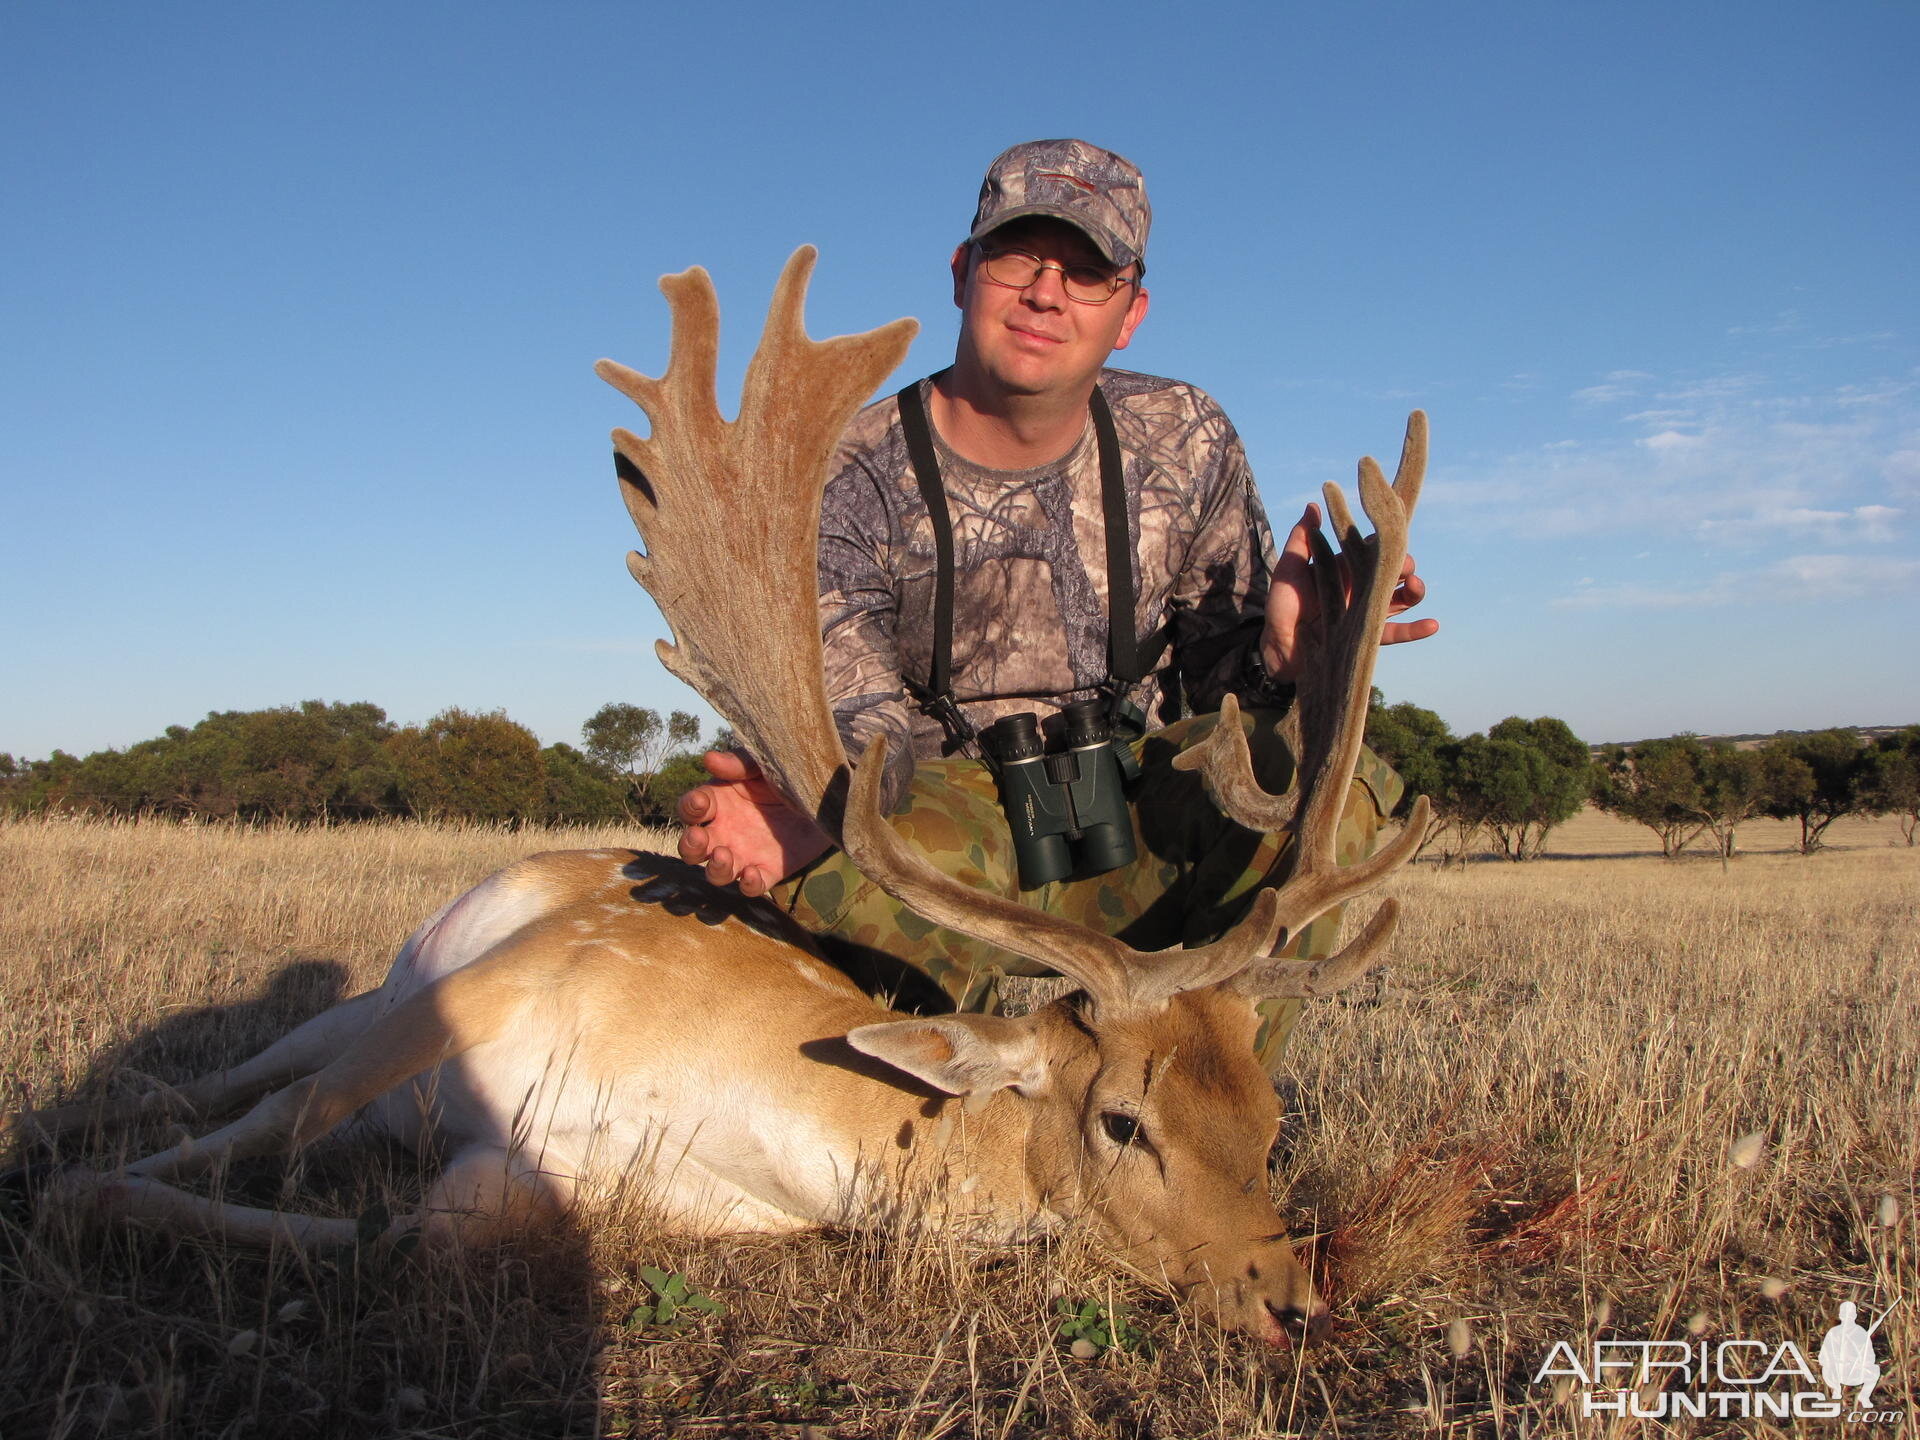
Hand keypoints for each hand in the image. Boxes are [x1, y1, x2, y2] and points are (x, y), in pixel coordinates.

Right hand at [676, 749, 832, 897]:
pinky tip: (753, 874)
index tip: (701, 802)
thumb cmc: (785, 775)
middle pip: (693, 847)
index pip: (692, 809)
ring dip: (715, 868)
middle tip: (698, 837)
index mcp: (718, 802)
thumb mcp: (763, 765)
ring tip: (723, 855)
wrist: (824, 796)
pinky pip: (751, 886)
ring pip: (717, 872)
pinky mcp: (767, 871)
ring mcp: (743, 855)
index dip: (691, 807)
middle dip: (689, 845)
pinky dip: (748, 884)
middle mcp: (724, 832)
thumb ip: (738, 764)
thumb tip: (709, 758)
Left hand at [1261, 503, 1437, 682]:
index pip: (1373, 548)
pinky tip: (1433, 625)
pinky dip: (1415, 630)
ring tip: (1417, 587)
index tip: (1400, 529)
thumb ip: (1302, 539)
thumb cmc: (1281, 605)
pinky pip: (1395, 633)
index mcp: (1344, 568)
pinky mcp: (1366, 638)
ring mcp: (1365, 612)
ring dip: (1415, 592)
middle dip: (1404, 565)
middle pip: (1392, 572)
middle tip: (1406, 565)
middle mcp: (1359, 587)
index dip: (1389, 540)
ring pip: (1400, 599)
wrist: (1277, 648)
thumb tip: (1314, 505)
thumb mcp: (1289, 569)